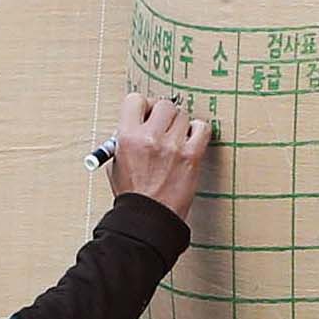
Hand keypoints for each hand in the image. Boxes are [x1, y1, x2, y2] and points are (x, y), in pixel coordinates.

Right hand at [105, 89, 212, 219]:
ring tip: (175, 140)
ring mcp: (173, 145)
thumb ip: (125, 139)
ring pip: (183, 115)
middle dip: (163, 115)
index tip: (146, 114)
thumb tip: (138, 122)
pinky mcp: (192, 155)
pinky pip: (202, 128)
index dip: (142, 106)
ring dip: (180, 125)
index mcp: (127, 137)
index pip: (135, 100)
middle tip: (163, 127)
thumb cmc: (133, 195)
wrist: (149, 218)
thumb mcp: (117, 164)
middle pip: (164, 105)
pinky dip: (198, 131)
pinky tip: (190, 141)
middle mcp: (150, 137)